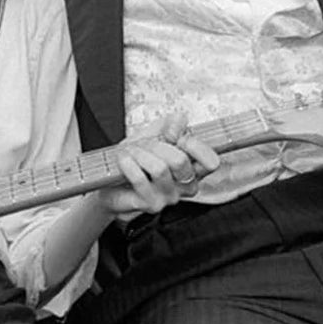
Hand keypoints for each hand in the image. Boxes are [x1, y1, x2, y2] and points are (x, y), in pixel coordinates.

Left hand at [96, 112, 219, 217]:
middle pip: (180, 161)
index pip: (211, 161)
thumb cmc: (135, 160)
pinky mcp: (152, 205)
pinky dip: (128, 163)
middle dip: (156, 145)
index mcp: (193, 168)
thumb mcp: (152, 136)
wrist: (112, 183)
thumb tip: (181, 118)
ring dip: (139, 153)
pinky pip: (140, 178)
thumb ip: (168, 125)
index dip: (194, 145)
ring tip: (129, 152)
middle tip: (142, 144)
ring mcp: (170, 197)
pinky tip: (123, 160)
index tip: (174, 136)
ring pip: (160, 168)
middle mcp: (186, 185)